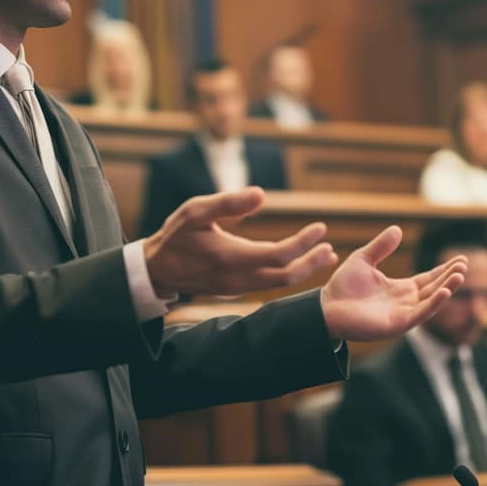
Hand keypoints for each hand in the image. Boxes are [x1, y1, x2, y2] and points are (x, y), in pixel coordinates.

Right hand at [143, 187, 337, 295]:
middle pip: (286, 276)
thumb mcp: (195, 211)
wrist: (155, 270)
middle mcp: (238, 278)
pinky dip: (288, 274)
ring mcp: (238, 288)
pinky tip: (297, 262)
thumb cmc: (175, 236)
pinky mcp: (235, 290)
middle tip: (330, 248)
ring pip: (279, 284)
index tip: (320, 227)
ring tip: (324, 255)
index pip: (279, 254)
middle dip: (312, 262)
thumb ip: (228, 203)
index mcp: (231, 257)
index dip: (303, 242)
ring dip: (303, 270)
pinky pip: (268, 285)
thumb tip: (261, 194)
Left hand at [321, 226, 466, 341]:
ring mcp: (402, 315)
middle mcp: (405, 303)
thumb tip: (398, 229)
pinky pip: (420, 315)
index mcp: (400, 289)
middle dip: (450, 278)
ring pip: (431, 302)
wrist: (326, 307)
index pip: (428, 279)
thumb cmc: (342, 287)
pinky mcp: (397, 325)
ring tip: (460, 275)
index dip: (444, 270)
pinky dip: (434, 304)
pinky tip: (444, 292)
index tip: (461, 260)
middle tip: (464, 265)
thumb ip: (381, 247)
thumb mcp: (364, 259)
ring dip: (447, 289)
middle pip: (434, 289)